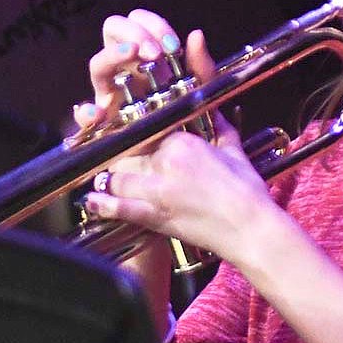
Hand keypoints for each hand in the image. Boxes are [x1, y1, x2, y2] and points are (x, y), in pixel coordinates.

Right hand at [73, 9, 215, 128]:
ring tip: (134, 55)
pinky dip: (86, 111)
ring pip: (98, 63)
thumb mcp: (203, 96)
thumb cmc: (193, 128)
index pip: (139, 23)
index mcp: (149, 59)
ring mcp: (112, 96)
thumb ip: (202, 68)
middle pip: (113, 31)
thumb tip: (195, 35)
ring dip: (114, 54)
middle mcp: (127, 72)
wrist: (188, 170)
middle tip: (155, 52)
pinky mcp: (104, 126)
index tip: (172, 45)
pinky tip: (98, 112)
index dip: (152, 25)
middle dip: (133, 32)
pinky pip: (85, 115)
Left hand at [84, 110, 273, 262]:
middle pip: (128, 155)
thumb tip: (217, 113)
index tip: (136, 139)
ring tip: (105, 181)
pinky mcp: (155, 216)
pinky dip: (103, 205)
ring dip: (110, 180)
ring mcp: (157, 191)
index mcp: (184, 142)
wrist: (250, 228)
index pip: (149, 131)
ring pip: (118, 178)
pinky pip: (121, 208)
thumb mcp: (235, 152)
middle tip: (119, 162)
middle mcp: (165, 162)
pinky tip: (92, 201)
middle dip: (123, 158)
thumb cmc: (247, 192)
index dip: (140, 136)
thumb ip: (222, 129)